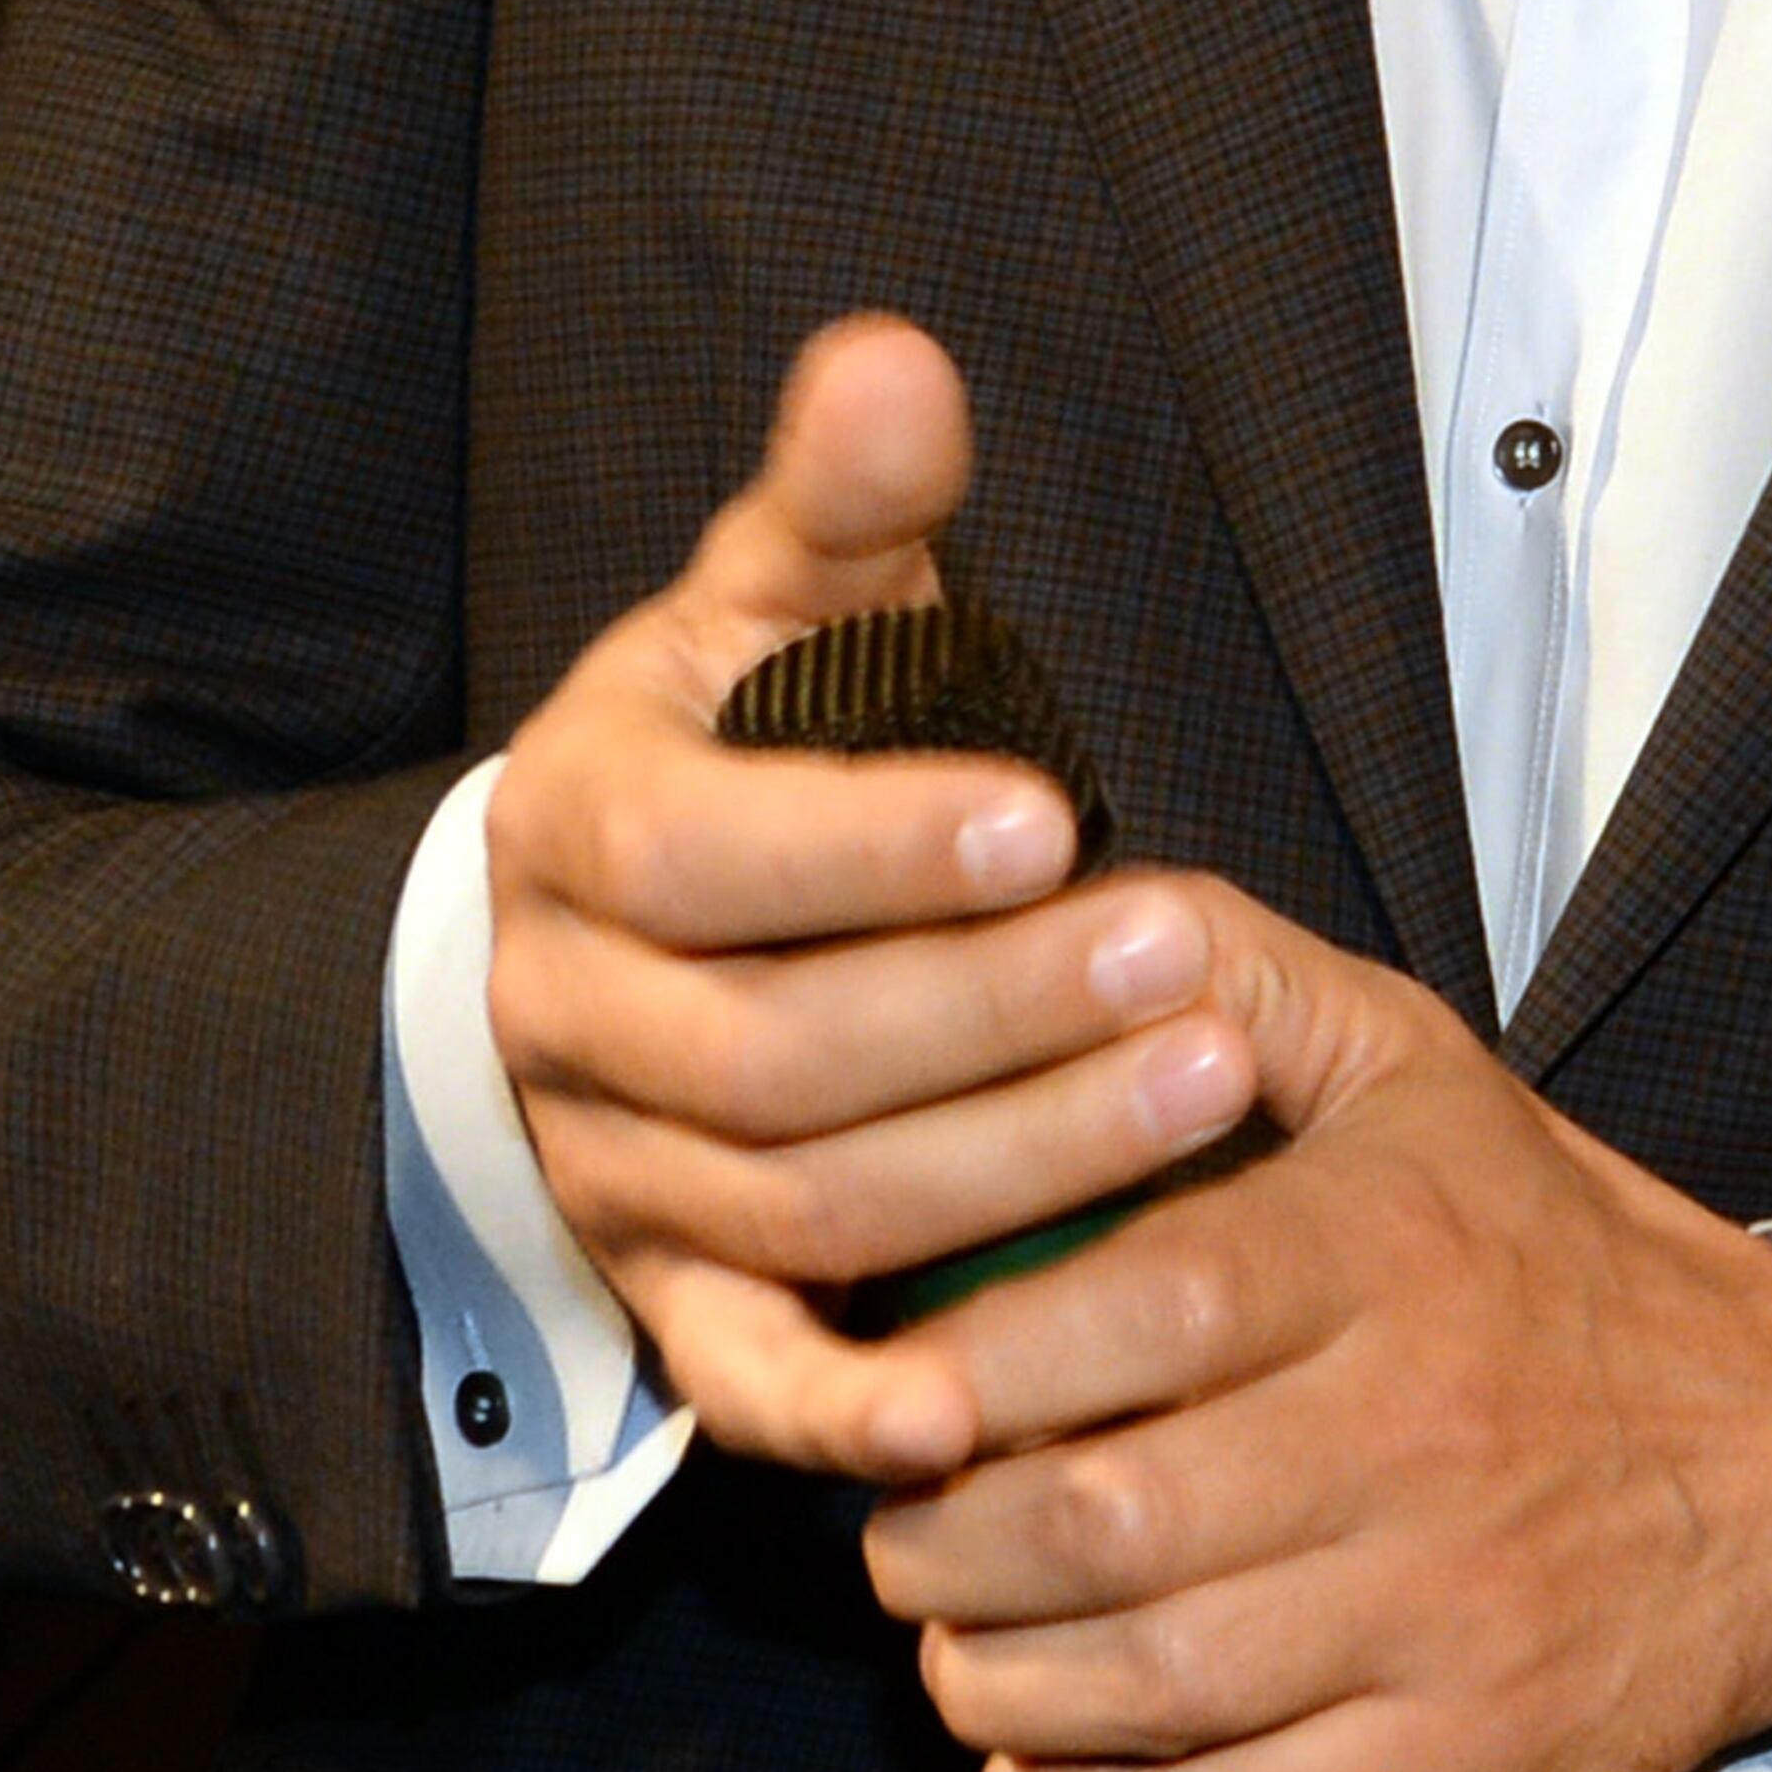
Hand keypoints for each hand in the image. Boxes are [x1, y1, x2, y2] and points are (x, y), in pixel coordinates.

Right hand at [480, 317, 1251, 1491]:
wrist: (612, 933)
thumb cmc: (737, 742)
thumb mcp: (772, 598)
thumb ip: (844, 499)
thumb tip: (897, 359)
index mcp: (576, 828)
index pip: (702, 854)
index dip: (872, 844)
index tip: (1056, 813)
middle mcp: (567, 1018)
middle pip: (774, 1054)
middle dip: (994, 1013)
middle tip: (1187, 954)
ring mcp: (611, 1175)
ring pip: (802, 1209)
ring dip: (1007, 1163)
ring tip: (1204, 1090)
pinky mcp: (660, 1303)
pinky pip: (740, 1382)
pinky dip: (849, 1412)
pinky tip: (986, 1409)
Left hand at [855, 888, 1771, 1771]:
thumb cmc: (1551, 1249)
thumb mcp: (1414, 1063)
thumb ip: (1231, 976)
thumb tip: (1056, 913)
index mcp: (1385, 1248)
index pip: (1145, 1305)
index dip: (978, 1366)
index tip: (890, 1387)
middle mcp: (1414, 1427)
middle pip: (1114, 1516)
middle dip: (945, 1544)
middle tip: (894, 1527)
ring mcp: (1442, 1606)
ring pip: (1155, 1682)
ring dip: (995, 1684)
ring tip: (951, 1645)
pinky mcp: (1463, 1755)